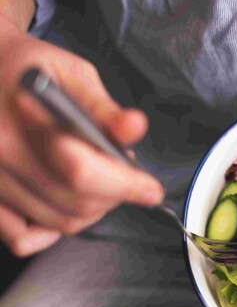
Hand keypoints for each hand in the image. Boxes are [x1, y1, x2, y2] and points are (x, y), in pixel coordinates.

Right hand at [0, 28, 163, 256]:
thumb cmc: (31, 69)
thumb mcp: (72, 73)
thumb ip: (103, 107)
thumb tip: (135, 127)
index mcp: (23, 117)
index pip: (81, 171)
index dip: (125, 184)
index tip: (151, 189)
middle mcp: (1, 153)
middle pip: (75, 202)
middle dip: (115, 196)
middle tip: (127, 178)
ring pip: (57, 220)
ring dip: (93, 211)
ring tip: (101, 184)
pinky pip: (22, 237)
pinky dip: (52, 231)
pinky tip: (65, 204)